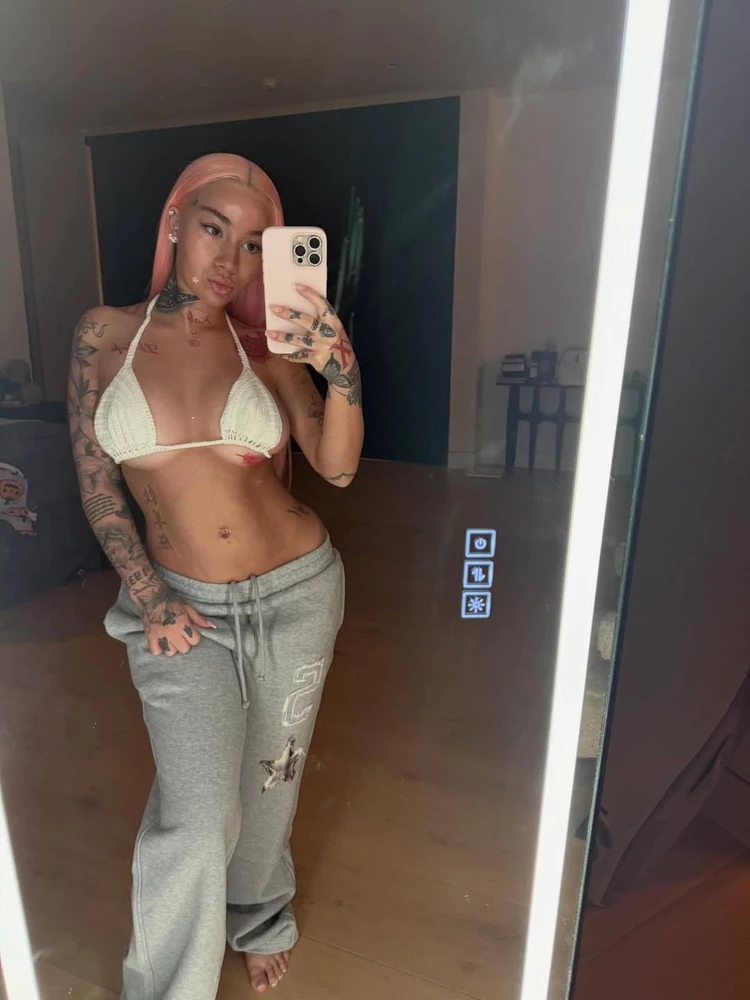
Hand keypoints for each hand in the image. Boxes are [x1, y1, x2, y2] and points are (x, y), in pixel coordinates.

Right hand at [138, 585, 214, 655]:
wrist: (151, 597)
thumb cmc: (171, 601)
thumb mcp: (187, 608)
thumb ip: (199, 619)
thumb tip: (212, 626)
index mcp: (183, 624)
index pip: (195, 641)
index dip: (193, 637)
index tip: (189, 632)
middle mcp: (173, 632)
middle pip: (184, 649)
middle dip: (184, 643)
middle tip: (180, 636)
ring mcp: (160, 636)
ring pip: (171, 652)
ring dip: (171, 647)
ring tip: (170, 640)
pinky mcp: (150, 637)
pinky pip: (156, 652)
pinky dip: (159, 649)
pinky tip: (160, 642)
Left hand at [268, 285, 361, 405]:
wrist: (346, 367)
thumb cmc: (336, 343)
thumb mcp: (334, 328)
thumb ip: (321, 320)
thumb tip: (300, 307)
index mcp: (333, 322)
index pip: (321, 304)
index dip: (310, 294)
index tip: (296, 286)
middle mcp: (328, 333)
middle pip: (306, 321)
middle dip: (289, 314)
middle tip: (274, 308)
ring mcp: (321, 346)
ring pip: (298, 340)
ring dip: (283, 336)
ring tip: (269, 333)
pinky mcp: (316, 359)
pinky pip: (299, 356)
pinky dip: (290, 355)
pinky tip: (281, 353)